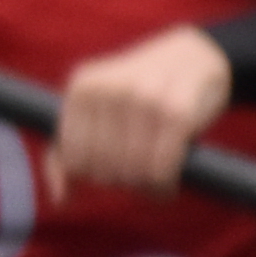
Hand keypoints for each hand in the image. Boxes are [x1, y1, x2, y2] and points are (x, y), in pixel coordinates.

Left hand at [44, 26, 238, 196]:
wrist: (194, 57)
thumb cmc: (138, 92)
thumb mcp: (95, 106)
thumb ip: (67, 149)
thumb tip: (61, 198)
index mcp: (81, 86)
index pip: (74, 160)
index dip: (93, 174)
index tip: (111, 167)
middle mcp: (109, 89)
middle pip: (103, 170)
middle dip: (122, 181)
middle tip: (138, 170)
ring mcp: (143, 98)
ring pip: (133, 174)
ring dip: (146, 188)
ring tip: (154, 176)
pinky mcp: (176, 113)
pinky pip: (161, 172)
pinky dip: (165, 186)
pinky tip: (169, 180)